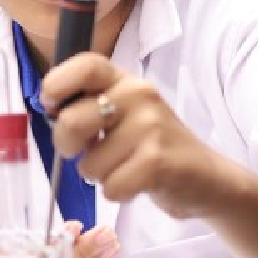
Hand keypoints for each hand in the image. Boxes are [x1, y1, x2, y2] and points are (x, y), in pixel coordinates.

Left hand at [40, 55, 240, 217]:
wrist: (207, 178)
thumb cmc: (153, 147)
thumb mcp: (125, 115)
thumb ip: (90, 107)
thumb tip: (51, 111)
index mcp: (126, 80)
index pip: (85, 64)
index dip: (56, 84)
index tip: (52, 107)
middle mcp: (139, 95)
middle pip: (72, 120)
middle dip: (67, 146)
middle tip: (85, 153)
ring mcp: (150, 127)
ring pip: (89, 164)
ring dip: (100, 176)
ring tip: (127, 168)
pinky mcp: (157, 162)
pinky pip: (110, 187)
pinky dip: (118, 193)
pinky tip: (139, 184)